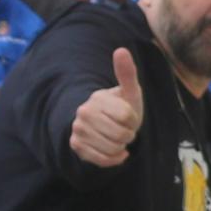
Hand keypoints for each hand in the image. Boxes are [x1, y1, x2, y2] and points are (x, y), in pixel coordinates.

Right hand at [70, 48, 142, 168]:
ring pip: (113, 148)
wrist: (106, 125)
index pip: (127, 116)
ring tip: (117, 138)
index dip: (134, 120)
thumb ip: (127, 74)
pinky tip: (115, 151)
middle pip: (121, 134)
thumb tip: (121, 50)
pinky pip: (103, 160)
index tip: (129, 117)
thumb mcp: (129, 92)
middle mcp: (83, 113)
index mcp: (97, 98)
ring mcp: (78, 130)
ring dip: (121, 146)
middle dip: (129, 135)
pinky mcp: (76, 146)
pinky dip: (114, 158)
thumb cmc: (122, 108)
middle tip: (123, 129)